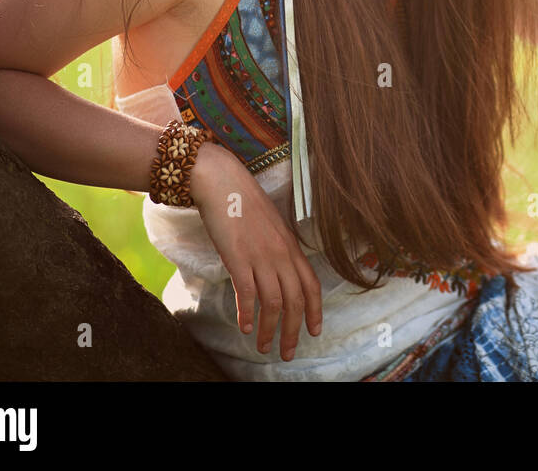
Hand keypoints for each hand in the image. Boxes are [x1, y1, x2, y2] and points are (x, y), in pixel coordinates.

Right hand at [190, 141, 323, 359]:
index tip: (313, 332)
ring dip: (271, 329)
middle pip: (295, 301)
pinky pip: (248, 293)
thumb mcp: (272, 227)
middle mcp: (281, 254)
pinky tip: (245, 327)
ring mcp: (261, 256)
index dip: (314, 311)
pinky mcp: (238, 257)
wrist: (223, 182)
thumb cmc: (245, 203)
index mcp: (292, 246)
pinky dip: (248, 313)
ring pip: (274, 303)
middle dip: (294, 331)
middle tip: (287, 353)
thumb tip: (279, 271)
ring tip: (264, 347)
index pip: (311, 285)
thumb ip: (279, 249)